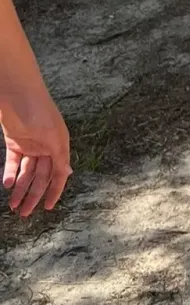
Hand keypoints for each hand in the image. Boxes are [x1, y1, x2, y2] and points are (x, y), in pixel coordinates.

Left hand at [2, 85, 70, 217]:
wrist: (17, 92)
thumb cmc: (39, 110)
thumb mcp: (53, 135)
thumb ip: (60, 156)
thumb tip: (67, 174)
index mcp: (60, 145)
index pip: (58, 174)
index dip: (55, 191)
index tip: (48, 208)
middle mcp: (46, 147)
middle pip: (40, 176)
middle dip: (33, 195)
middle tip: (23, 213)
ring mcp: (30, 144)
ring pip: (26, 172)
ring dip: (19, 188)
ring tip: (11, 204)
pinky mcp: (15, 141)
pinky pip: (13, 162)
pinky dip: (10, 173)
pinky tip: (6, 183)